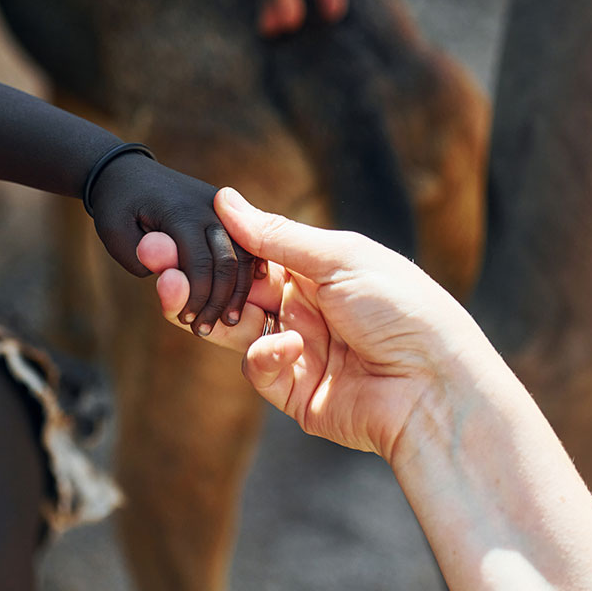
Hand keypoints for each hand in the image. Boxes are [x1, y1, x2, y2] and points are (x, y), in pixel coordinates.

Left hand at [89, 153, 259, 335]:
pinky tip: (243, 298)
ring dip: (238, 291)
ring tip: (228, 320)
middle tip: (206, 329)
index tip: (186, 321)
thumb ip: (138, 257)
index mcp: (181, 212)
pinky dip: (249, 272)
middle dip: (219, 300)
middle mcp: (209, 207)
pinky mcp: (226, 213)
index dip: (196, 297)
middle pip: (228, 262)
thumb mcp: (114, 231)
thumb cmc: (117, 206)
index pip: (200, 263)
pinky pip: (247, 245)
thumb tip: (169, 277)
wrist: (129, 173)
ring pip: (245, 254)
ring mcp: (221, 208)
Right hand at [137, 188, 492, 462]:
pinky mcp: (295, 392)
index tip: (172, 234)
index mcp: (318, 268)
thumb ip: (276, 234)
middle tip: (157, 266)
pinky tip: (285, 348)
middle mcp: (305, 306)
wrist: (434, 389)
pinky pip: (258, 369)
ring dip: (207, 312)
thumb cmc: (401, 310)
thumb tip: (224, 198)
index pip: (252, 251)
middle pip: (234, 289)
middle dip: (196, 277)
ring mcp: (299, 350)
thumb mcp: (339, 258)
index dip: (213, 244)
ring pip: (234, 329)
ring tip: (178, 297)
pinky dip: (263, 356)